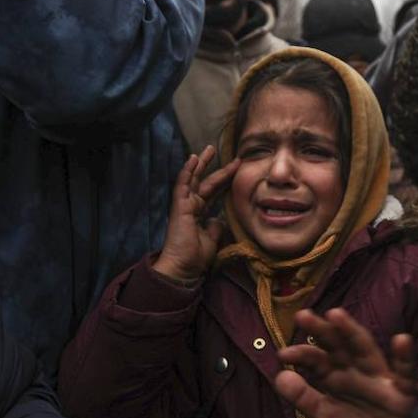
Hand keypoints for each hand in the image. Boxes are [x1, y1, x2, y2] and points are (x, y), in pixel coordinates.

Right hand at [153, 146, 239, 281]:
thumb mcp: (212, 239)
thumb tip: (219, 219)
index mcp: (200, 213)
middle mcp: (192, 206)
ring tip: (208, 149)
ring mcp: (184, 205)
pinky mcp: (179, 206)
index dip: (225, 179)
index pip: (214, 191)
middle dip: (216, 167)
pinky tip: (193, 158)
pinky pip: (183, 185)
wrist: (183, 268)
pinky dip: (188, 171)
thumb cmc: (196, 258)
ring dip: (201, 164)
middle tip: (226, 153)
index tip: (237, 167)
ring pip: (194, 179)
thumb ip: (215, 227)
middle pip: (205, 181)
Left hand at [274, 308, 417, 417]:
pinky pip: (405, 371)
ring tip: (336, 315)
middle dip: (321, 331)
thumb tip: (278, 375)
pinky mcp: (404, 389)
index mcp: (336, 376)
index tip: (283, 355)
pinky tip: (401, 339)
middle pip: (338, 345)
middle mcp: (356, 370)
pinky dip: (405, 356)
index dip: (301, 355)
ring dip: (352, 332)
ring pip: (365, 349)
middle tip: (302, 316)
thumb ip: (303, 397)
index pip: (317, 360)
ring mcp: (380, 376)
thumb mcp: (325, 416)